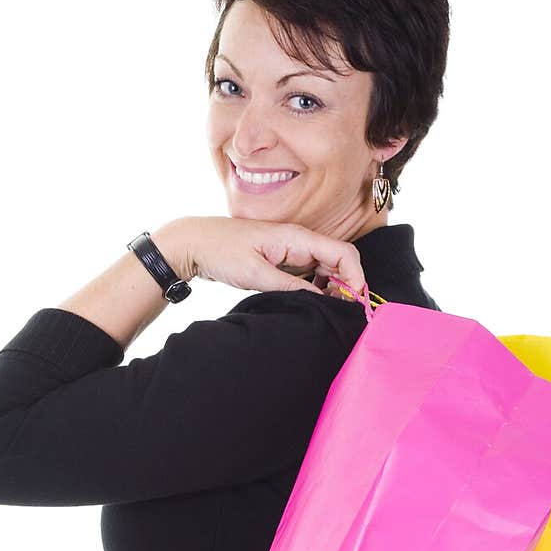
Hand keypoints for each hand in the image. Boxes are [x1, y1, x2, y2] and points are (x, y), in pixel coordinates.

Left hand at [150, 217, 365, 299]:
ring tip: (325, 311)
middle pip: (340, 262)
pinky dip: (316, 289)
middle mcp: (300, 242)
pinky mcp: (283, 262)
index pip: (344, 253)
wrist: (194, 244)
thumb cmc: (221, 252)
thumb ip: (291, 287)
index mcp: (297, 238)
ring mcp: (292, 252)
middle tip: (339, 312)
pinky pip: (310, 275)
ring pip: (327, 270)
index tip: (353, 302)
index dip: (356, 277)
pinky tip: (309, 304)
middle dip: (346, 286)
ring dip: (332, 289)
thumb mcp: (256, 273)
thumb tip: (321, 300)